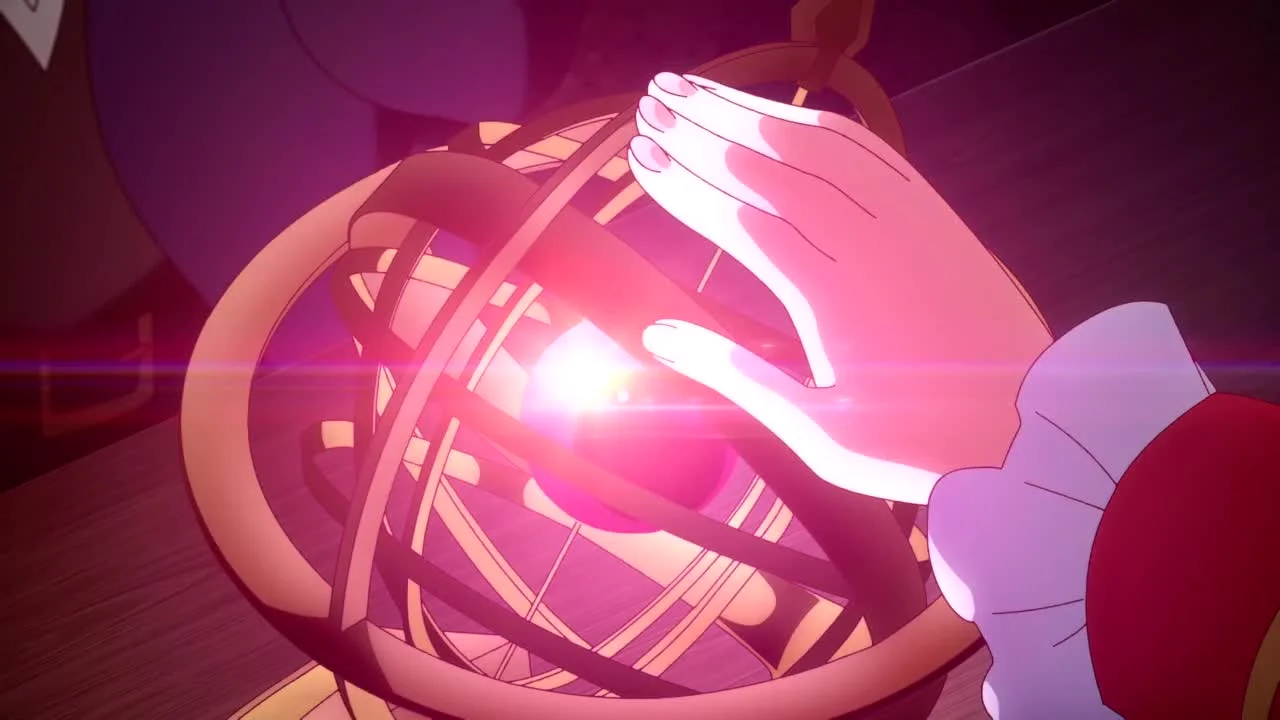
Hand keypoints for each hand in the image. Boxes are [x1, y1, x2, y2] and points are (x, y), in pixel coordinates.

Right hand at [627, 72, 1050, 503]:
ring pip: (815, 146)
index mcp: (829, 300)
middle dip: (702, 130)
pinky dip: (817, 125)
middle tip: (650, 100)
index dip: (683, 184)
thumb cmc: (915, 444)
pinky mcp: (935, 214)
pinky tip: (783, 114)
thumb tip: (658, 333)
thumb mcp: (814, 430)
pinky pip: (868, 150)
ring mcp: (906, 221)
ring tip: (696, 90)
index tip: (638, 157)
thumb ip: (733, 375)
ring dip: (751, 112)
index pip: (738, 219)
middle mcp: (866, 244)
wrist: (1029, 428)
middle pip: (769, 167)